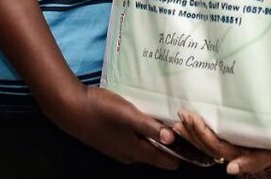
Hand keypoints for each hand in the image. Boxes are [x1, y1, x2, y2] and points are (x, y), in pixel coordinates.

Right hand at [45, 84, 179, 168]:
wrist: (70, 108)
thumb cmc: (101, 110)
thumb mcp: (129, 116)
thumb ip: (150, 128)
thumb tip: (173, 139)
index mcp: (135, 151)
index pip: (165, 161)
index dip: (183, 156)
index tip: (200, 150)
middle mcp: (128, 154)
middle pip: (158, 156)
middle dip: (174, 148)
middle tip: (191, 135)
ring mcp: (119, 147)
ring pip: (147, 148)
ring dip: (161, 140)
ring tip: (176, 128)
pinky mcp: (113, 139)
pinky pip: (137, 141)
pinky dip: (149, 135)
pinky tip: (152, 123)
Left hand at [175, 110, 270, 175]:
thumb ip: (254, 163)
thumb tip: (230, 169)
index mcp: (242, 155)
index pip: (216, 146)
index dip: (202, 134)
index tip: (191, 118)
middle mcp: (236, 151)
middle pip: (209, 145)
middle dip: (194, 131)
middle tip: (182, 114)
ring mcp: (236, 144)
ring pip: (210, 142)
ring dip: (194, 131)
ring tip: (181, 119)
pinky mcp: (238, 136)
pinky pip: (217, 136)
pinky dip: (204, 130)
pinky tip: (194, 123)